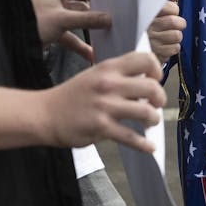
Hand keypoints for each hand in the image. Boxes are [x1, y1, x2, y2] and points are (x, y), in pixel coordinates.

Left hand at [31, 0, 111, 61]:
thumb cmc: (31, 24)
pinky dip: (82, 43)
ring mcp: (57, 13)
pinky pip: (73, 34)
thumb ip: (87, 19)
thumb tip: (108, 19)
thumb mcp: (62, 20)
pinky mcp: (56, 30)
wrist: (13, 44)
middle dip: (96, 1)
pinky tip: (91, 53)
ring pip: (80, 14)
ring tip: (105, 29)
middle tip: (109, 9)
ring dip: (91, 23)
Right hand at [42, 52, 165, 152]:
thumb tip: (146, 80)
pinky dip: (144, 144)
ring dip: (153, 119)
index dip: (156, 69)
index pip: (144, 59)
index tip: (155, 80)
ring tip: (150, 122)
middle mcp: (108, 84)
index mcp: (108, 68)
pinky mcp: (101, 127)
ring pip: (145, 112)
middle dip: (160, 98)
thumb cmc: (71, 95)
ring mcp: (105, 106)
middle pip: (151, 87)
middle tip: (157, 104)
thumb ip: (117, 74)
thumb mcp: (94, 75)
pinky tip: (149, 147)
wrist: (45, 114)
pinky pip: (131, 137)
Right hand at [147, 0, 184, 62]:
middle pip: (176, 22)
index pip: (172, 8)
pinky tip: (165, 45)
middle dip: (178, 23)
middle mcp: (149, 27)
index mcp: (147, 13)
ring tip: (168, 35)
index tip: (169, 12)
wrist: (129, 47)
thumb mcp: (151, 10)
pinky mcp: (156, 55)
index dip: (173, 9)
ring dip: (175, 36)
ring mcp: (152, 42)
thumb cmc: (145, 26)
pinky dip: (173, 47)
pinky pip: (175, 48)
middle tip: (173, 24)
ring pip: (177, 36)